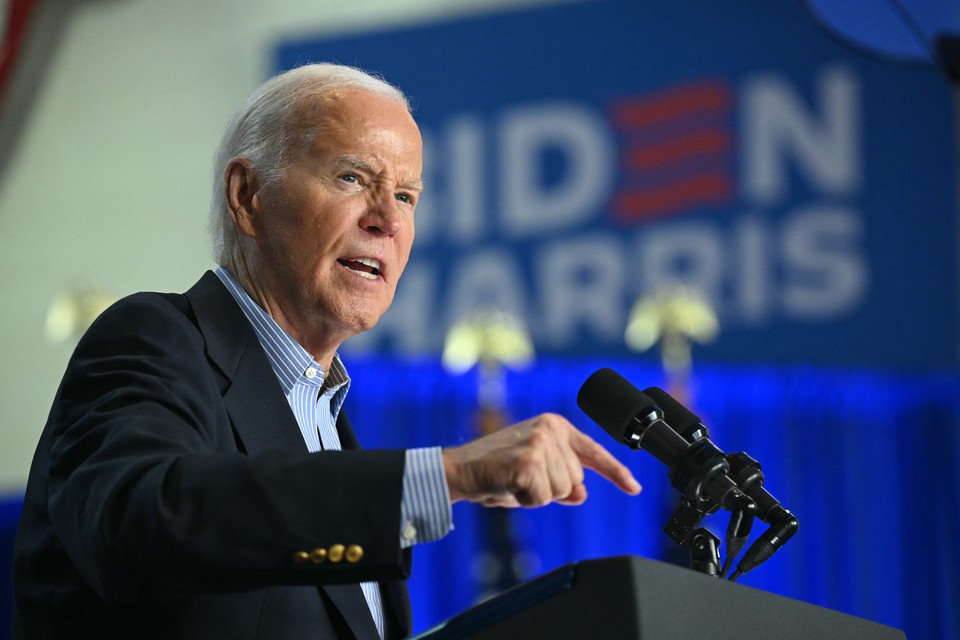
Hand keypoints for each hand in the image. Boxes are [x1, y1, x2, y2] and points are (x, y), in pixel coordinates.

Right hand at [442, 413, 640, 507]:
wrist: (460, 469)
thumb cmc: (495, 470)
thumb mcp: (536, 473)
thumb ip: (562, 480)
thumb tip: (582, 492)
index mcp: (555, 426)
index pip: (593, 452)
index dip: (616, 472)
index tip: (635, 488)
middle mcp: (551, 429)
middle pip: (576, 480)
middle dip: (551, 489)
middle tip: (521, 479)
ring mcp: (541, 443)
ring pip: (562, 491)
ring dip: (536, 495)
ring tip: (513, 481)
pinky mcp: (529, 461)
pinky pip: (542, 498)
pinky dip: (525, 500)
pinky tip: (508, 485)